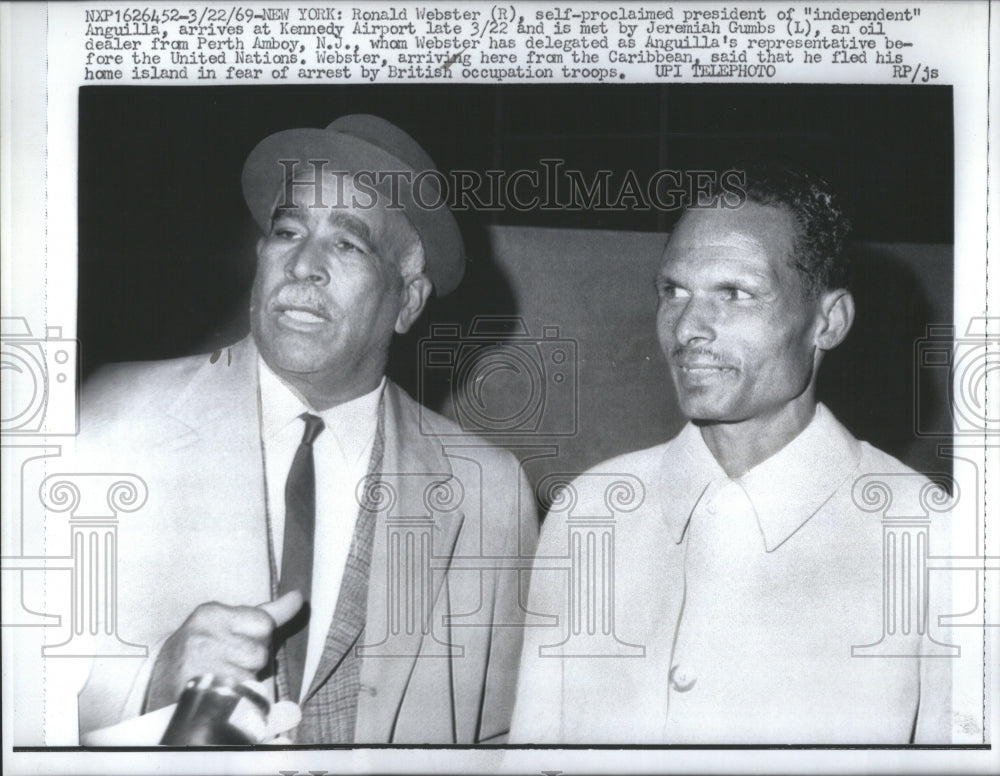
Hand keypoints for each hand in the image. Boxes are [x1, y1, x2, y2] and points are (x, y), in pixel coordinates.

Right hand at [145, 591, 302, 711]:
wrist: (159, 683)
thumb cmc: (204, 649)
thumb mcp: (229, 624)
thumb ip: (268, 613)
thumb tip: (298, 597)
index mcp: (211, 613)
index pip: (264, 623)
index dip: (259, 639)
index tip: (238, 642)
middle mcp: (201, 634)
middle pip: (260, 652)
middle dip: (251, 663)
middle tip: (227, 663)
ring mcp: (196, 662)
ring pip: (251, 675)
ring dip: (243, 681)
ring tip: (222, 677)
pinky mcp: (195, 689)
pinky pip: (238, 695)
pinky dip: (234, 698)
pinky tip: (218, 691)